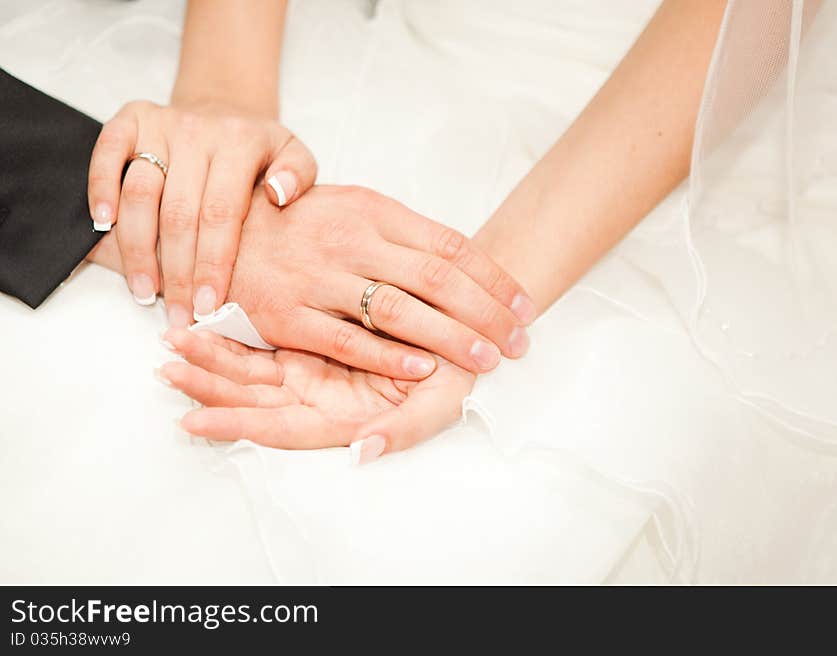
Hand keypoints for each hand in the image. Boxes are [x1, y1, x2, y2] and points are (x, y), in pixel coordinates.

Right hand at [87, 100, 316, 325]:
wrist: (226, 106)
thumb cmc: (262, 149)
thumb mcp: (295, 154)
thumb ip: (298, 176)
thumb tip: (278, 194)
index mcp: (240, 144)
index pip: (222, 214)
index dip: (212, 264)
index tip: (208, 306)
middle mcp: (197, 132)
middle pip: (179, 213)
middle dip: (177, 273)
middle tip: (177, 315)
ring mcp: (161, 124)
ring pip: (140, 193)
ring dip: (136, 248)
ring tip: (144, 291)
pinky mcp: (131, 119)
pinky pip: (107, 154)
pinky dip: (100, 190)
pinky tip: (103, 229)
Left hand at [158, 328, 475, 462]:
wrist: (465, 329)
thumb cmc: (455, 374)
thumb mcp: (440, 406)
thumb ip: (402, 431)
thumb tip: (363, 454)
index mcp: (342, 419)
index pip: (277, 428)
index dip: (237, 427)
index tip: (192, 421)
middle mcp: (321, 396)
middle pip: (253, 398)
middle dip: (209, 386)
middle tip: (166, 368)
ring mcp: (315, 366)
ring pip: (254, 367)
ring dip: (214, 359)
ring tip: (173, 343)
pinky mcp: (316, 336)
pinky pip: (268, 340)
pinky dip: (237, 334)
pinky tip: (210, 320)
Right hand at [226, 185, 534, 377]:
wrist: (214, 233)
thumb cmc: (294, 223)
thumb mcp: (348, 205)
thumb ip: (399, 231)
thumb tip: (460, 262)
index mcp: (371, 209)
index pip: (449, 245)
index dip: (493, 277)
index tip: (525, 304)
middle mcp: (350, 241)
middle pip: (437, 280)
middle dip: (487, 313)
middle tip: (521, 341)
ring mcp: (318, 279)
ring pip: (400, 311)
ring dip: (451, 338)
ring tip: (488, 360)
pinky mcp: (288, 316)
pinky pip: (347, 341)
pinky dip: (389, 357)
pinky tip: (424, 370)